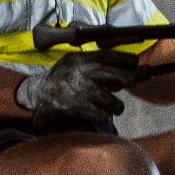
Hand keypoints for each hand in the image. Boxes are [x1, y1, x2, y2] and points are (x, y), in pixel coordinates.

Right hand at [13, 48, 143, 129]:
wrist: (37, 95)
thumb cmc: (61, 77)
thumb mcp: (74, 62)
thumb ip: (96, 63)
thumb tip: (127, 69)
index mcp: (80, 60)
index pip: (109, 56)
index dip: (126, 60)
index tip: (136, 63)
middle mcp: (82, 74)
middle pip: (117, 77)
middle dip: (130, 80)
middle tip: (132, 82)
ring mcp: (80, 92)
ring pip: (112, 102)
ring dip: (116, 106)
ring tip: (113, 106)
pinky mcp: (77, 108)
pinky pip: (101, 116)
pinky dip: (103, 117)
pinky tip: (99, 115)